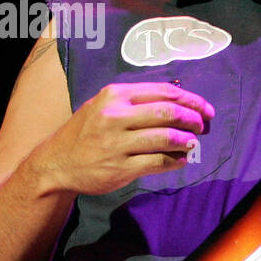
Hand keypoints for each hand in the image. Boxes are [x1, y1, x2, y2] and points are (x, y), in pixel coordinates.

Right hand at [32, 82, 215, 195]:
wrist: (55, 163)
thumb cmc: (86, 131)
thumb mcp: (104, 105)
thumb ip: (137, 102)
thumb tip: (180, 103)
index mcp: (115, 95)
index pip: (164, 92)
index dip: (191, 100)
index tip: (206, 109)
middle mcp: (115, 116)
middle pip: (169, 112)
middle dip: (193, 119)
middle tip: (202, 126)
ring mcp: (117, 143)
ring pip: (167, 138)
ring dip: (187, 141)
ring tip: (193, 143)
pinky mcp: (120, 167)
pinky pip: (158, 162)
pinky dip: (176, 161)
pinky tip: (181, 160)